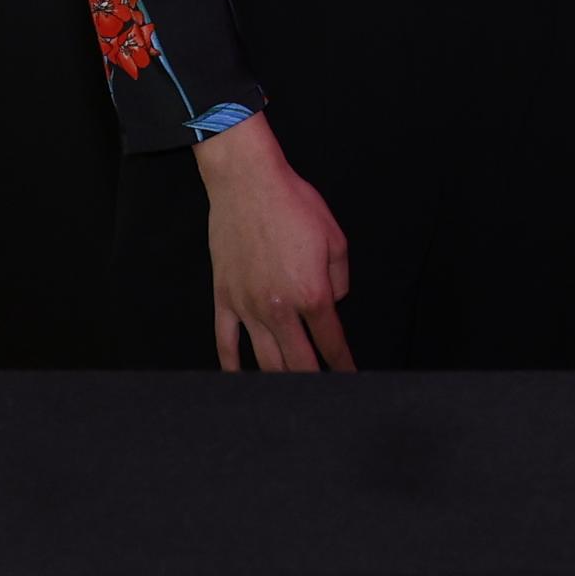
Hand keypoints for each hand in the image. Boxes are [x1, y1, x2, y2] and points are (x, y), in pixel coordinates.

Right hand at [193, 116, 355, 370]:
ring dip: (280, 379)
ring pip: (264, 360)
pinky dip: (233, 365)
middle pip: (298, 363)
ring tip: (290, 391)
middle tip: (323, 393)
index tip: (350, 379)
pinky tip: (241, 378)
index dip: (343, 365)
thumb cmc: (293, 204)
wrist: (248, 182)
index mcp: (311, 294)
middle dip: (314, 382)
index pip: (331, 343)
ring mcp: (247, 306)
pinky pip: (226, 342)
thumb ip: (340, 279)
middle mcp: (279, 308)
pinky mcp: (224, 298)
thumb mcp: (335, 237)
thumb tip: (333, 302)